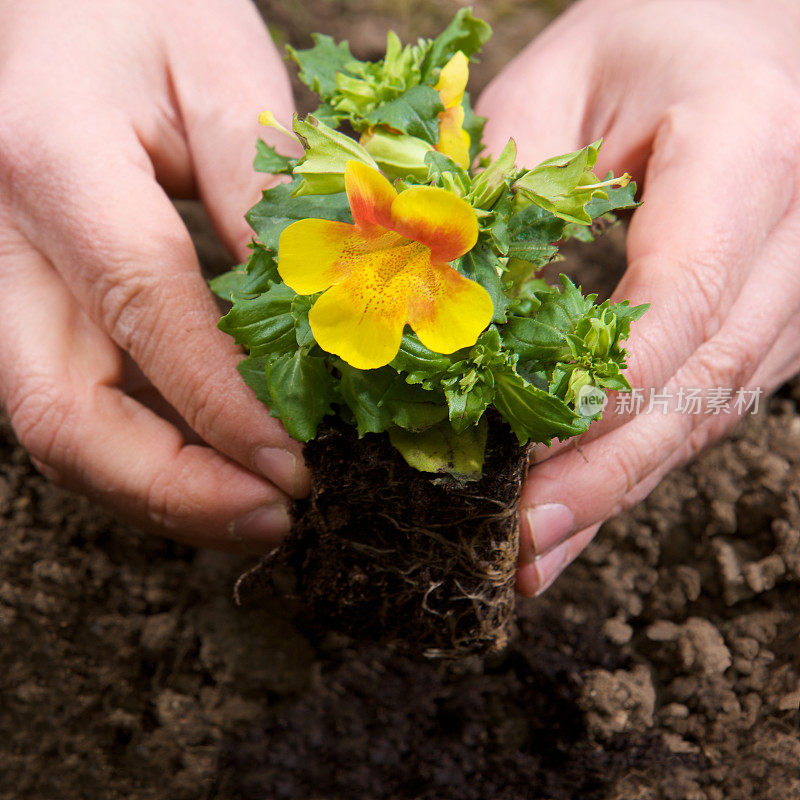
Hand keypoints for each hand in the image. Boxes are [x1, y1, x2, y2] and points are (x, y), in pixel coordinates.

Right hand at [0, 0, 308, 552]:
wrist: (62, 2)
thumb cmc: (144, 13)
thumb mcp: (225, 80)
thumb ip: (265, 202)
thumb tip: (317, 326)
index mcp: (57, 164)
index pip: (144, 312)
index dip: (224, 407)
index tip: (299, 466)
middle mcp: (2, 242)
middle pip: (59, 411)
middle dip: (171, 490)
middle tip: (272, 519)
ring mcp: (1, 283)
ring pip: (55, 428)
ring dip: (157, 492)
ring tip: (254, 514)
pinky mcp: (25, 306)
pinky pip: (73, 405)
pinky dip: (145, 457)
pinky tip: (214, 470)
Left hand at [476, 0, 799, 594]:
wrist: (753, 35)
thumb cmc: (654, 37)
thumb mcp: (561, 77)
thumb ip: (509, 186)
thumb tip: (464, 313)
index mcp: (751, 146)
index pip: (686, 296)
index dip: (608, 392)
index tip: (530, 461)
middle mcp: (799, 232)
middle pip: (707, 380)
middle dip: (609, 472)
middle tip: (524, 543)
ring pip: (715, 408)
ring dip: (622, 485)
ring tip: (539, 549)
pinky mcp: (774, 317)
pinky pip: (712, 399)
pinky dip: (643, 456)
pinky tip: (586, 500)